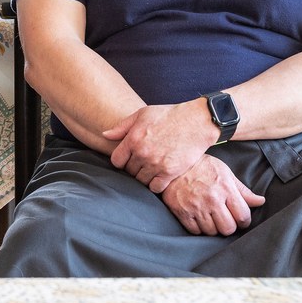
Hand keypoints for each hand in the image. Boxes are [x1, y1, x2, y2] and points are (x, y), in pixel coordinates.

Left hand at [102, 101, 217, 192]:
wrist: (196, 122)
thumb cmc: (169, 115)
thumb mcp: (142, 114)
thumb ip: (122, 127)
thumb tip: (105, 135)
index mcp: (133, 139)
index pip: (116, 161)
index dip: (121, 161)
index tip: (128, 158)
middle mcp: (142, 153)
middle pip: (129, 172)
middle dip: (133, 168)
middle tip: (143, 163)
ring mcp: (156, 164)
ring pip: (141, 181)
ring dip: (144, 177)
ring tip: (151, 169)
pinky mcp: (170, 172)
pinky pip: (155, 188)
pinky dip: (156, 185)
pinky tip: (160, 176)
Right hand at [161, 154, 264, 235]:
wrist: (173, 164)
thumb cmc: (201, 167)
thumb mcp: (224, 173)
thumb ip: (242, 190)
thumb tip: (260, 201)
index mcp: (225, 189)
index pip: (243, 216)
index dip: (244, 220)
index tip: (240, 218)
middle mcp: (212, 199)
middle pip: (228, 228)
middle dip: (228, 225)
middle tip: (224, 218)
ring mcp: (196, 207)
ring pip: (212, 232)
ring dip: (213, 227)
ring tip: (210, 216)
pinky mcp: (182, 212)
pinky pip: (196, 231)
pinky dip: (199, 227)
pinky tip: (198, 217)